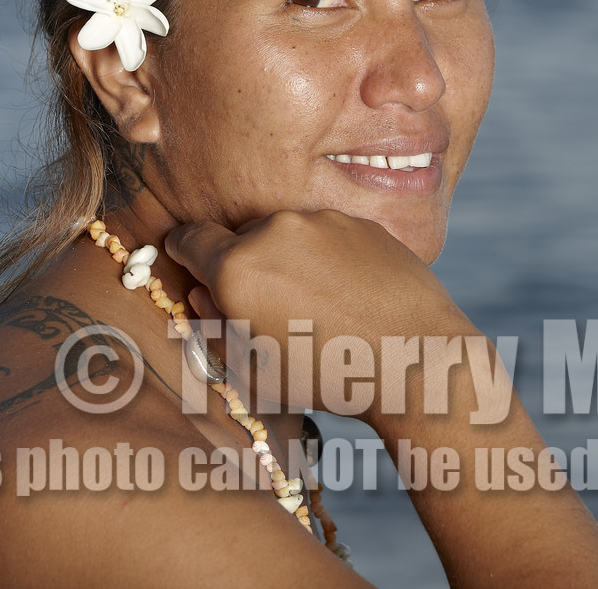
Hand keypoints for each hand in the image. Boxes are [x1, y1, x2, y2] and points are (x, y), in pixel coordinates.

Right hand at [163, 210, 476, 423]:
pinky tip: (347, 294)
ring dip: (287, 259)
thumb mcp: (253, 370)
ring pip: (286, 234)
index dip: (185, 256)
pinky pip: (327, 234)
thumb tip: (204, 295)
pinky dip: (326, 256)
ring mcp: (321, 221)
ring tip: (315, 306)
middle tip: (265, 306)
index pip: (187, 238)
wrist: (412, 356)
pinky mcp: (360, 222)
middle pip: (239, 237)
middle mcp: (274, 230)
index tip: (195, 271)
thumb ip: (214, 327)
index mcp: (235, 267)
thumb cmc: (327, 376)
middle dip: (242, 265)